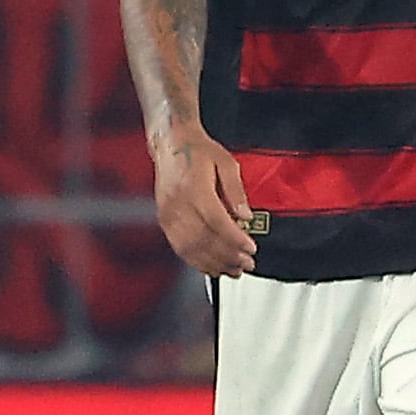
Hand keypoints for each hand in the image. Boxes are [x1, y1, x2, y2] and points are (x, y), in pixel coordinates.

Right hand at [151, 127, 258, 277]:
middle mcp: (178, 204)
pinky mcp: (164, 221)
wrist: (171, 144)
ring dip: (214, 263)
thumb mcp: (225, 162)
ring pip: (191, 249)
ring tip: (233, 270)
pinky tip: (212, 267)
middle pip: (204, 240)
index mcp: (194, 188)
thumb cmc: (198, 151)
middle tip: (247, 264)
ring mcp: (168, 215)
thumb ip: (236, 190)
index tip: (251, 248)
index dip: (235, 239)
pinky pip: (180, 248)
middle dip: (228, 256)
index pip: (217, 222)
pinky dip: (197, 261)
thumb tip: (246, 216)